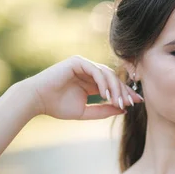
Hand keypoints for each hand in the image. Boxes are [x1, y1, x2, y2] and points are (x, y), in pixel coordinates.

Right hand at [23, 55, 142, 119]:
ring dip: (115, 88)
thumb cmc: (57, 107)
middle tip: (132, 102)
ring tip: (119, 101)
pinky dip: (103, 82)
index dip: (125, 93)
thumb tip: (123, 110)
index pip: (113, 86)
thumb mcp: (85, 112)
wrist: (37, 100)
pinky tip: (106, 95)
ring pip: (107, 74)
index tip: (137, 102)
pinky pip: (96, 71)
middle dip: (124, 90)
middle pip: (113, 78)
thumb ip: (103, 110)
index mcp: (91, 82)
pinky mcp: (77, 61)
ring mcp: (83, 65)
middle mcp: (89, 71)